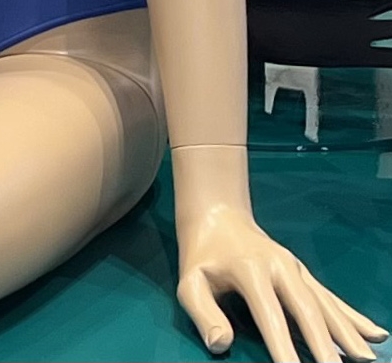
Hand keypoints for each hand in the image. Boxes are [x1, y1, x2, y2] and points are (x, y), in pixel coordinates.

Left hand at [176, 200, 385, 362]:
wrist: (217, 214)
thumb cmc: (202, 256)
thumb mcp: (189, 280)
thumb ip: (203, 312)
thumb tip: (221, 344)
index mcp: (250, 270)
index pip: (271, 316)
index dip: (284, 348)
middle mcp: (281, 268)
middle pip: (308, 312)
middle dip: (326, 347)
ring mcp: (297, 270)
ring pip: (326, 305)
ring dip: (349, 334)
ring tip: (367, 361)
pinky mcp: (305, 274)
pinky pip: (332, 299)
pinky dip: (354, 318)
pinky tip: (377, 335)